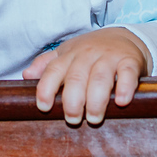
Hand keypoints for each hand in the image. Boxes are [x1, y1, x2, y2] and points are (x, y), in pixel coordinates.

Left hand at [24, 28, 150, 125]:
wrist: (125, 36)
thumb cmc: (91, 51)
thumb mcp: (66, 54)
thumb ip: (46, 65)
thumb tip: (26, 76)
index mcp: (69, 55)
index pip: (53, 70)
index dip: (46, 89)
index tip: (44, 107)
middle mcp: (87, 54)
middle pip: (76, 77)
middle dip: (72, 101)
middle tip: (72, 120)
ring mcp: (109, 57)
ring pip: (100, 78)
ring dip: (95, 100)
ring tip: (93, 118)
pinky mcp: (130, 61)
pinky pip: (127, 73)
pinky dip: (124, 88)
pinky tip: (120, 101)